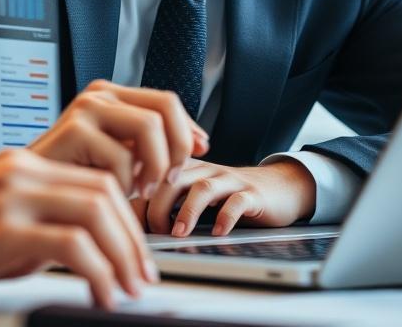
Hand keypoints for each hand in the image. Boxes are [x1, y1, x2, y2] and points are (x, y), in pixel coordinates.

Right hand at [0, 149, 155, 307]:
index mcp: (23, 166)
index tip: (136, 256)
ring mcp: (12, 198)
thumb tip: (83, 250)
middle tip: (142, 278)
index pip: (97, 180)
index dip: (127, 220)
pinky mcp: (1, 231)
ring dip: (123, 256)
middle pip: (105, 193)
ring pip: (96, 213)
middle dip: (133, 239)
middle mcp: (22, 173)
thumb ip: (37, 221)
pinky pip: (71, 245)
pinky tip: (98, 295)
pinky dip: (97, 272)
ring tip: (128, 290)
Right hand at [28, 80, 209, 198]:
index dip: (188, 129)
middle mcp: (99, 96)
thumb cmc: (72, 182)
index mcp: (111, 98)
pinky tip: (113, 195)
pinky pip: (122, 157)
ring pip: (149, 127)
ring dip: (155, 166)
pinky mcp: (73, 130)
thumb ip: (150, 146)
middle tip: (170, 178)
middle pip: (165, 106)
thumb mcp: (120, 157)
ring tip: (143, 191)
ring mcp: (86, 109)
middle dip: (178, 145)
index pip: (167, 101)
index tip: (200, 153)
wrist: (26, 197)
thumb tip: (200, 141)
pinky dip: (125, 184)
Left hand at [132, 158, 316, 236]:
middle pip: (172, 178)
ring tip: (177, 234)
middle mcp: (204, 169)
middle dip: (157, 206)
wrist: (278, 188)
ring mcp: (229, 180)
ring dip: (186, 212)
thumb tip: (125, 224)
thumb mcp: (193, 195)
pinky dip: (225, 218)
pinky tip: (218, 234)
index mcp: (184, 167)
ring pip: (202, 188)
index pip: (152, 174)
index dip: (135, 196)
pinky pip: (237, 201)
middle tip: (152, 233)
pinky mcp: (252, 193)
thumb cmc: (228, 196)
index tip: (123, 221)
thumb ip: (164, 202)